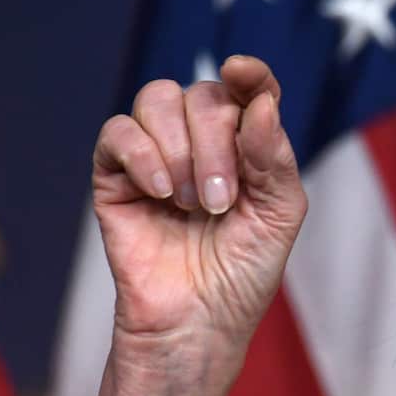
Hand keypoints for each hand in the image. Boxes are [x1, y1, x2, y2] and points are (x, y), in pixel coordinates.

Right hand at [73, 56, 306, 395]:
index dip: (249, 72)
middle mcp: (200, 142)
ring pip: (157, 101)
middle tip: (220, 201)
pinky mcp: (115, 178)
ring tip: (192, 203)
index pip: (246, 88)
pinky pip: (118, 134)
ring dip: (181, 149)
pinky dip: (141, 153)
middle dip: (216, 143)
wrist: (199, 323)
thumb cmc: (245, 273)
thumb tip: (261, 103)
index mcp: (246, 145)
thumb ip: (275, 157)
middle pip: (203, 95)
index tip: (243, 72)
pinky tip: (161, 190)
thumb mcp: (280, 213)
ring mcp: (156, 156)